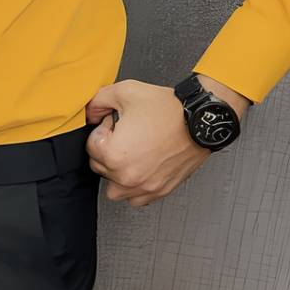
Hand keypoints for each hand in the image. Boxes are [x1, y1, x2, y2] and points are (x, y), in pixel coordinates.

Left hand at [84, 77, 247, 206]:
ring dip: (116, 171)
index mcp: (114, 154)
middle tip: (126, 133)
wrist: (200, 121)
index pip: (91, 145)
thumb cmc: (168, 109)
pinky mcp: (160, 191)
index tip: (116, 122)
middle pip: (99, 166)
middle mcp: (128, 176)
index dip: (103, 128)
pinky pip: (135, 198)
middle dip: (108, 147)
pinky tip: (140, 166)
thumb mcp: (125, 92)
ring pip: (114, 187)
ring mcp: (145, 187)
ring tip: (130, 151)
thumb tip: (89, 112)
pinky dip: (134, 186)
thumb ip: (98, 101)